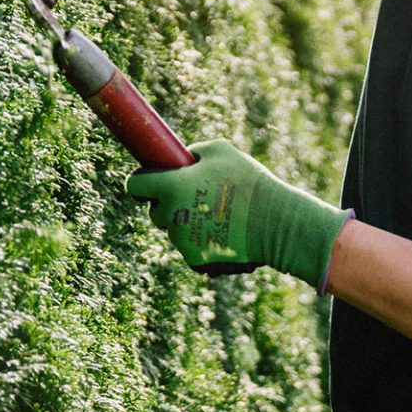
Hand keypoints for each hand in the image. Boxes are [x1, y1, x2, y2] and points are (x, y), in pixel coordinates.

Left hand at [126, 141, 351, 288]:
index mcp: (171, 187)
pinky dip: (201, 241)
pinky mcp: (196, 260)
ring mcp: (182, 242)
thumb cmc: (249, 182)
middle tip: (194, 195)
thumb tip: (183, 159)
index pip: (134, 185)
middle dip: (168, 203)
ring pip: (175, 230)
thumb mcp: (222, 151)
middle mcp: (171, 217)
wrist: (276, 223)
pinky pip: (190, 248)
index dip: (141, 181)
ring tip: (218, 214)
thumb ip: (194, 152)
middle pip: (155, 210)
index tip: (150, 180)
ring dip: (187, 222)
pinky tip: (224, 232)